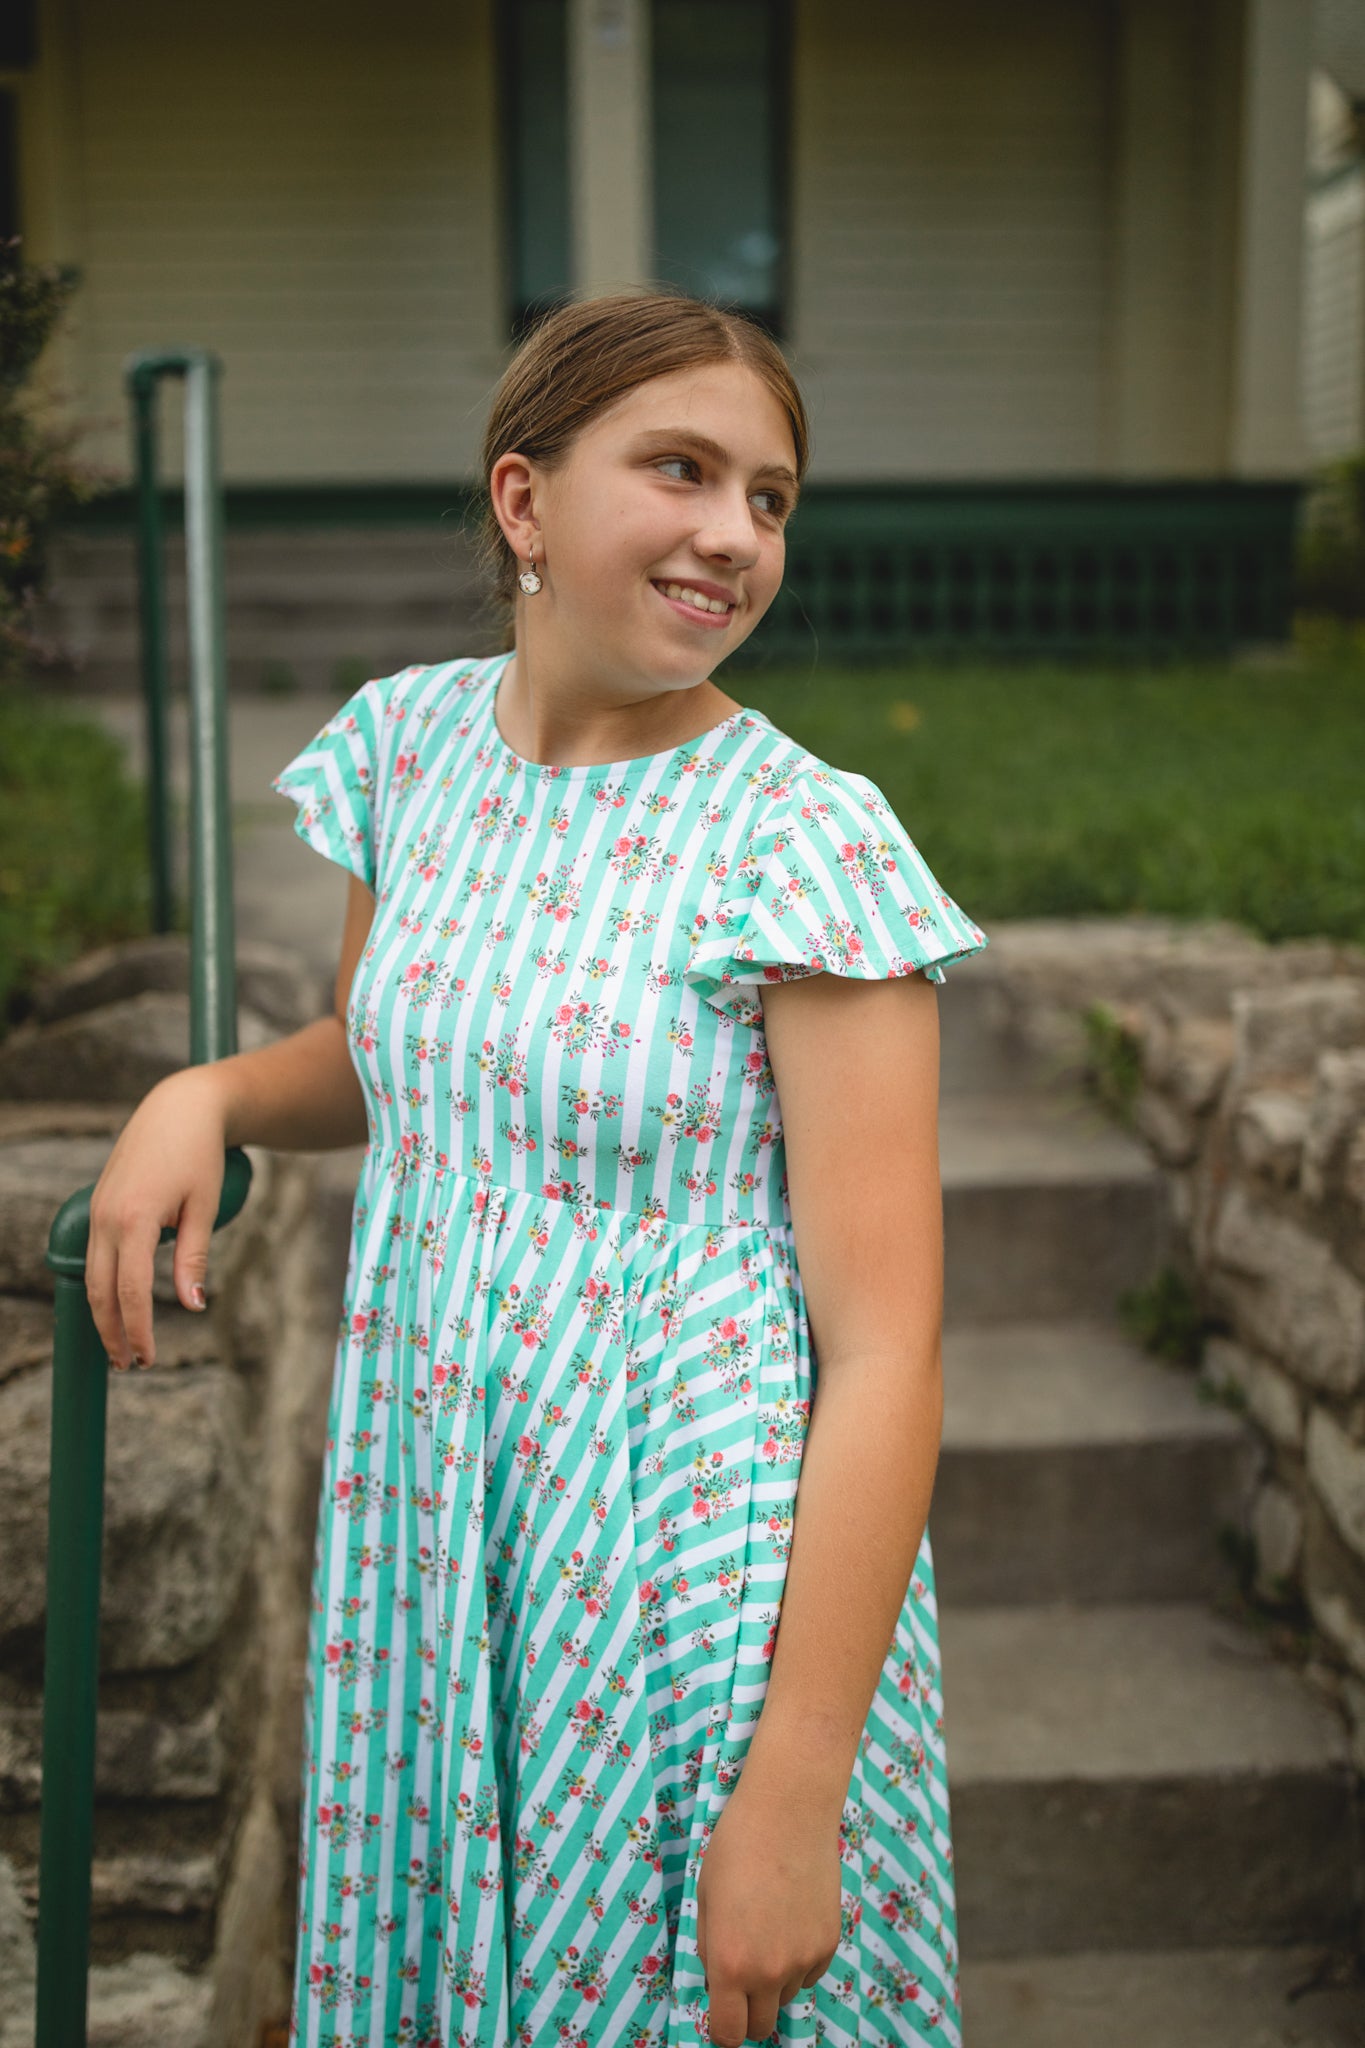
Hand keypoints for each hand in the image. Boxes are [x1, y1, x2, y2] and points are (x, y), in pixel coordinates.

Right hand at [86, 1067, 229, 1370]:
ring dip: (104, 1312)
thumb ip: (194, 1259)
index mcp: (133, 1219)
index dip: (139, 1331)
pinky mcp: (98, 1204)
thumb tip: (194, 1307)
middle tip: (130, 1365)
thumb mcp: (204, 1207)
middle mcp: (105, 1217)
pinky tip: (117, 1304)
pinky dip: (102, 1285)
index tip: (149, 1359)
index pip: (131, 1292)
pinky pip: (94, 1255)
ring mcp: (96, 1210)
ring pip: (92, 1275)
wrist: (180, 1107)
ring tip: (122, 1344)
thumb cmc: (200, 1154)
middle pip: (101, 1291)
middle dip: (113, 1332)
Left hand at [695, 1776, 842, 2046]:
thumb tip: (719, 1978)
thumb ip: (710, 1947)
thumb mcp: (705, 1898)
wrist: (788, 1811)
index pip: (728, 2032)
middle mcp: (769, 1971)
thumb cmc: (736, 1846)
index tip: (722, 2012)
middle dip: (748, 2010)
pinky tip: (791, 1918)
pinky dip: (799, 1959)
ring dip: (774, 1980)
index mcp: (729, 1963)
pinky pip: (809, 1972)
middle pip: (761, 2025)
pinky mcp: (829, 1943)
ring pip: (786, 1996)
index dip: (722, 2028)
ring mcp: (804, 1959)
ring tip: (768, 1928)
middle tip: (742, 1976)